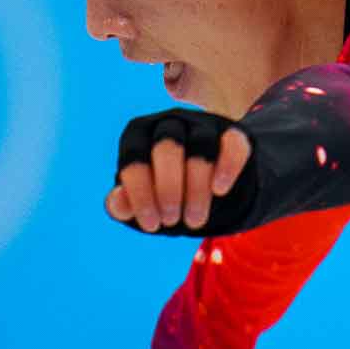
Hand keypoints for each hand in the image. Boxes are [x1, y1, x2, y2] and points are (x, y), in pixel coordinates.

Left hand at [106, 108, 254, 233]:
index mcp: (138, 135)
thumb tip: (116, 202)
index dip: (141, 194)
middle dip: (169, 189)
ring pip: (202, 145)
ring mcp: (202, 125)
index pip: (134, 157)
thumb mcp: (141, 202)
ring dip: (197, 187)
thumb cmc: (163, 196)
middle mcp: (168, 123)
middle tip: (172, 221)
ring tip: (194, 221)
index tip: (151, 225)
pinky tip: (219, 191)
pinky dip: (227, 167)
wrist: (207, 193)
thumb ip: (123, 204)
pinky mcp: (233, 134)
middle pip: (167, 146)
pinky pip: (233, 143)